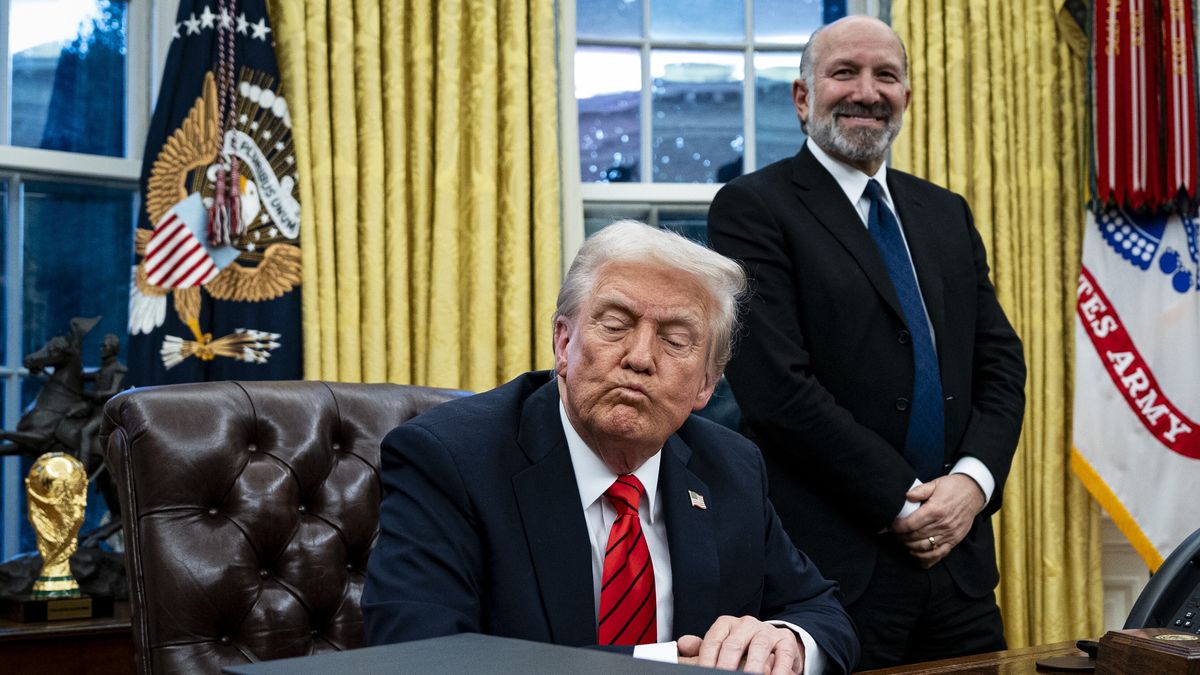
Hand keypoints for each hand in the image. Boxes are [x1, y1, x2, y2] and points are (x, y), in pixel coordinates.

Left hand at [678, 615, 803, 673]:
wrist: (775, 645)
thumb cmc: (744, 648)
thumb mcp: (722, 645)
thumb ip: (702, 648)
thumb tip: (682, 644)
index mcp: (727, 624)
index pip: (714, 640)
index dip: (707, 659)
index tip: (705, 671)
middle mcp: (746, 624)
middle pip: (733, 644)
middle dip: (726, 665)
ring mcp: (767, 632)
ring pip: (758, 649)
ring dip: (752, 668)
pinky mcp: (786, 641)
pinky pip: (783, 656)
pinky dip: (779, 670)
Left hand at [891, 474, 984, 567]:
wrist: (974, 493)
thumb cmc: (952, 488)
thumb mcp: (935, 484)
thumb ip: (919, 490)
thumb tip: (907, 496)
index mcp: (935, 510)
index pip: (911, 524)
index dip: (898, 527)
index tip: (892, 526)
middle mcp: (942, 524)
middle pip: (916, 537)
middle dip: (902, 538)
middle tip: (896, 535)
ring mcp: (949, 534)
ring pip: (925, 547)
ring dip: (911, 548)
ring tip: (904, 543)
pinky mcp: (954, 540)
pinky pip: (939, 554)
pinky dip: (926, 558)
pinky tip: (916, 555)